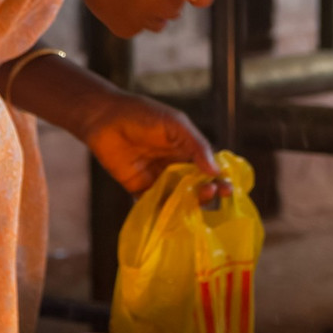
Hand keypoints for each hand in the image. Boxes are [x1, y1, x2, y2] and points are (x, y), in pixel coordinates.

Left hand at [82, 93, 230, 201]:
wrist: (104, 118)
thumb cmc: (141, 114)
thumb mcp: (175, 124)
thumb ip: (196, 146)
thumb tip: (216, 170)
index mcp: (187, 150)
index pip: (210, 169)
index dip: (220, 179)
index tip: (228, 187)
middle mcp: (175, 167)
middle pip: (197, 187)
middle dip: (207, 193)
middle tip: (211, 193)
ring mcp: (158, 180)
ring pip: (179, 199)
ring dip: (188, 205)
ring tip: (194, 203)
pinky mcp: (140, 190)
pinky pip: (155, 206)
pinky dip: (164, 214)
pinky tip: (172, 218)